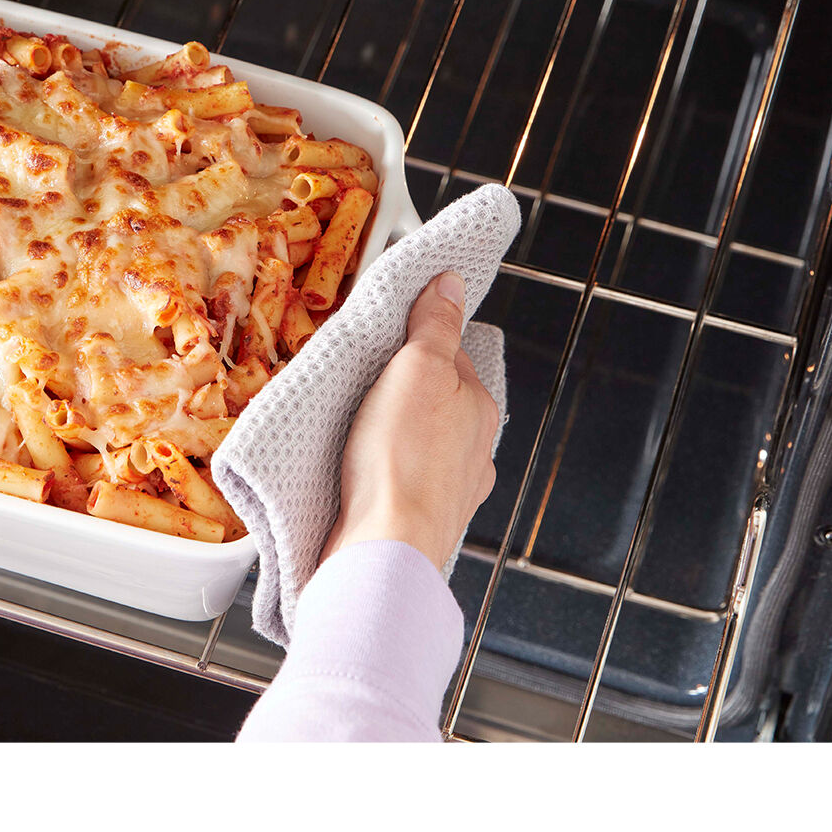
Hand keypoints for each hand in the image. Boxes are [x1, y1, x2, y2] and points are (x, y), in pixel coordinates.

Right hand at [323, 270, 500, 576]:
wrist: (385, 549)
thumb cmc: (401, 460)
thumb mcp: (416, 369)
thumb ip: (434, 326)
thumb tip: (450, 283)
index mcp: (477, 408)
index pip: (449, 353)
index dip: (415, 339)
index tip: (386, 335)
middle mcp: (474, 450)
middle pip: (435, 400)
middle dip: (402, 390)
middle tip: (362, 381)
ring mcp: (451, 489)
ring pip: (422, 444)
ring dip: (394, 434)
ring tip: (354, 428)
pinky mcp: (419, 520)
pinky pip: (402, 482)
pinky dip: (384, 473)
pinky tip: (359, 473)